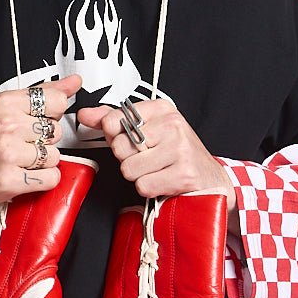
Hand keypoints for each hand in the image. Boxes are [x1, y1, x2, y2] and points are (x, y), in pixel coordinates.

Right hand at [0, 75, 81, 238]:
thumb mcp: (3, 108)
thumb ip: (42, 94)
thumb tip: (74, 81)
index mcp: (6, 103)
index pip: (57, 101)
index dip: (52, 116)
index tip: (36, 123)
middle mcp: (7, 125)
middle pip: (57, 132)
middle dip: (44, 142)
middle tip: (20, 146)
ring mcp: (8, 153)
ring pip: (55, 156)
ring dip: (42, 164)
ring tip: (19, 162)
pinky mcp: (10, 180)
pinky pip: (50, 178)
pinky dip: (41, 181)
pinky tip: (22, 176)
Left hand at [77, 99, 235, 208]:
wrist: (211, 180)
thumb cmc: (176, 155)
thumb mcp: (147, 131)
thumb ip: (114, 121)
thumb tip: (85, 114)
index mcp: (161, 109)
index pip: (113, 121)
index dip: (116, 138)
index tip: (134, 142)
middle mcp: (172, 124)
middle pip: (119, 147)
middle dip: (129, 160)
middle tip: (150, 160)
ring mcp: (180, 148)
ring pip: (129, 169)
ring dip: (140, 177)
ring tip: (158, 171)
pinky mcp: (183, 173)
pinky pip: (143, 185)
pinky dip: (150, 189)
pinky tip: (165, 182)